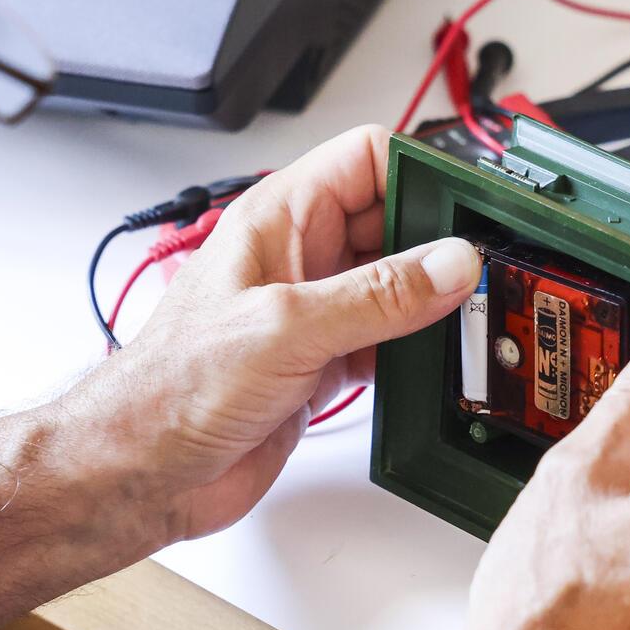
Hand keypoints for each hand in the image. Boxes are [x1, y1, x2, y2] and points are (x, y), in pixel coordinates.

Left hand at [64, 126, 481, 541]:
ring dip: (433, 301)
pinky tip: (436, 364)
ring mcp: (312, 310)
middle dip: (440, 242)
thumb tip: (450, 263)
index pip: (368, 158)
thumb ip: (376, 296)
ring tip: (473, 318)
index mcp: (280, 219)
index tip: (472, 203)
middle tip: (485, 270)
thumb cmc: (174, 387)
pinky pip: (387, 338)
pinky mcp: (321, 362)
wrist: (143, 471)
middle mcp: (298, 257)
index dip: (422, 171)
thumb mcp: (287, 328)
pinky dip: (416, 350)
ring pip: (396, 283)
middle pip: (393, 220)